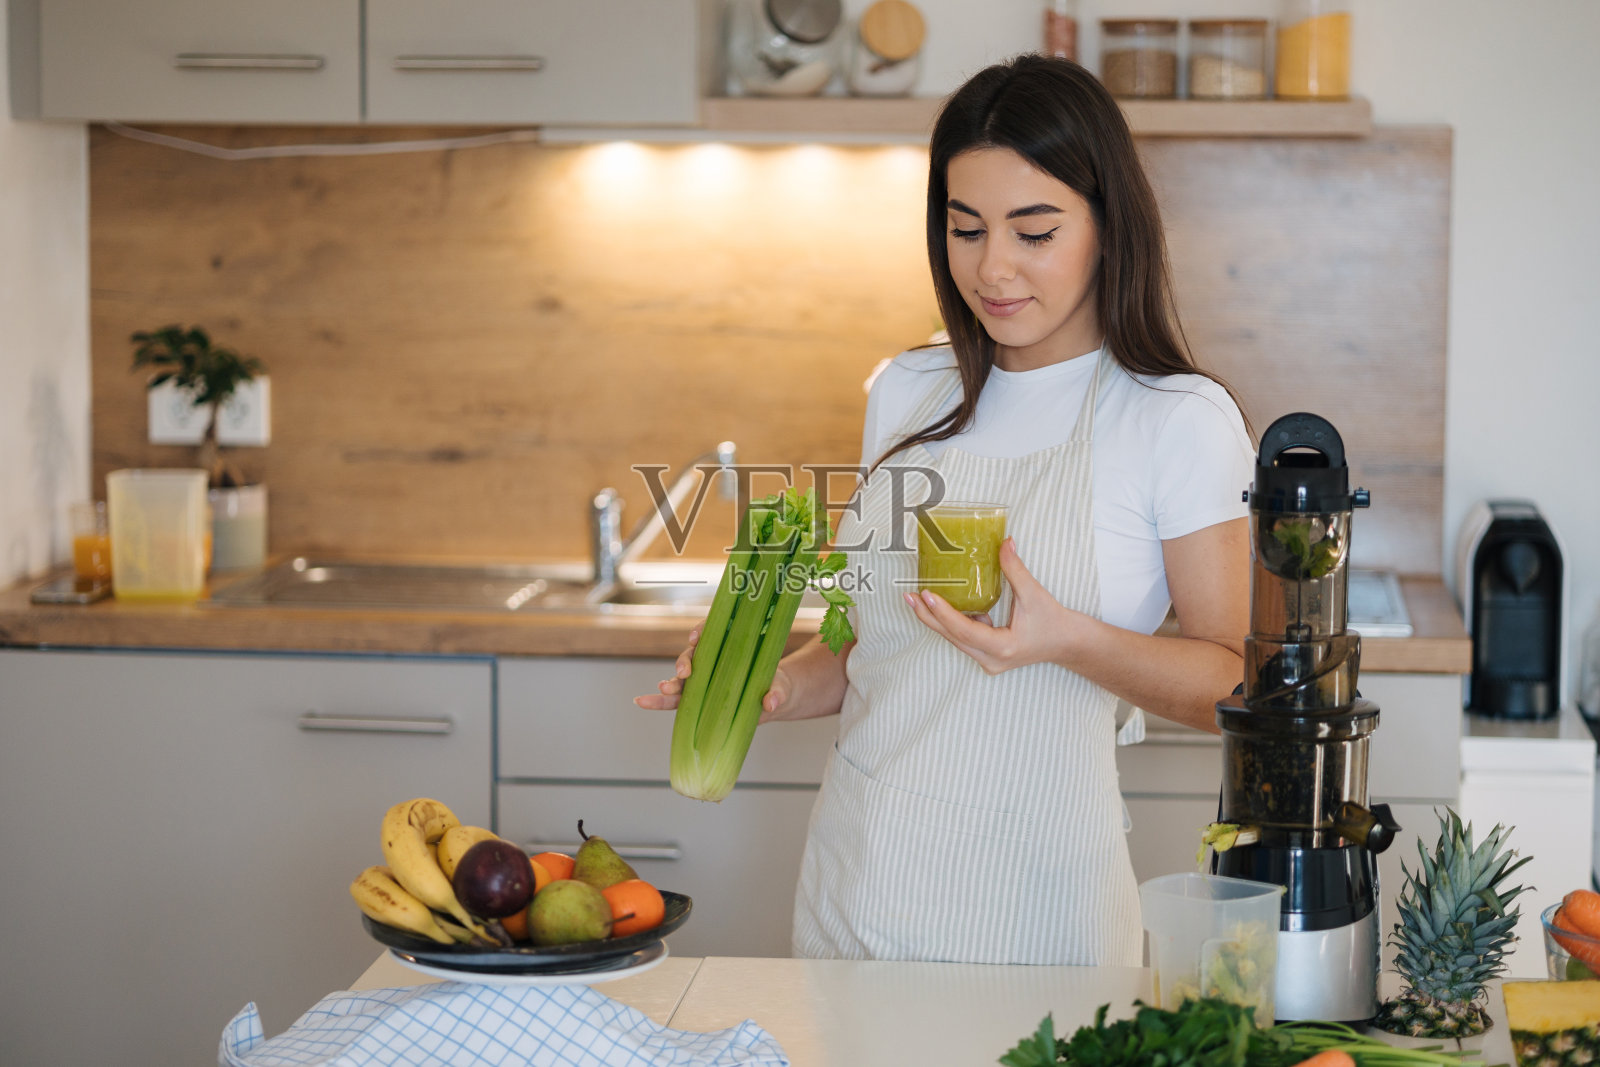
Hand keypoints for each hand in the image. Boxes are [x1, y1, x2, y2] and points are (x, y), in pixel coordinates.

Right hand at [632, 628, 791, 720]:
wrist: (776, 698)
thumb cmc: (779, 685)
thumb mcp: (783, 687)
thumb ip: (778, 692)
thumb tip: (771, 703)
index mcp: (732, 645)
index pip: (713, 631)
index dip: (702, 631)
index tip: (696, 637)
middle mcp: (714, 660)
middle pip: (693, 655)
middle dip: (685, 661)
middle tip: (684, 673)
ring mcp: (705, 680)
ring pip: (682, 677)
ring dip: (670, 682)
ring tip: (664, 689)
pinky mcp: (700, 700)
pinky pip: (676, 700)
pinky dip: (659, 700)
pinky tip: (643, 701)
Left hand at [904, 538, 1084, 674]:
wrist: (1067, 643)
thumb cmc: (1053, 621)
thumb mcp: (1035, 594)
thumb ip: (1016, 569)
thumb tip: (1004, 542)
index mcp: (1003, 648)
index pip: (965, 630)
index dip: (944, 613)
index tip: (927, 595)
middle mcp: (991, 659)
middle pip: (952, 637)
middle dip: (929, 616)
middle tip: (908, 596)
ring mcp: (988, 660)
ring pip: (955, 639)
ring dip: (937, 619)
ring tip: (916, 599)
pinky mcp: (987, 655)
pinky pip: (964, 638)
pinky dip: (953, 621)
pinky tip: (943, 603)